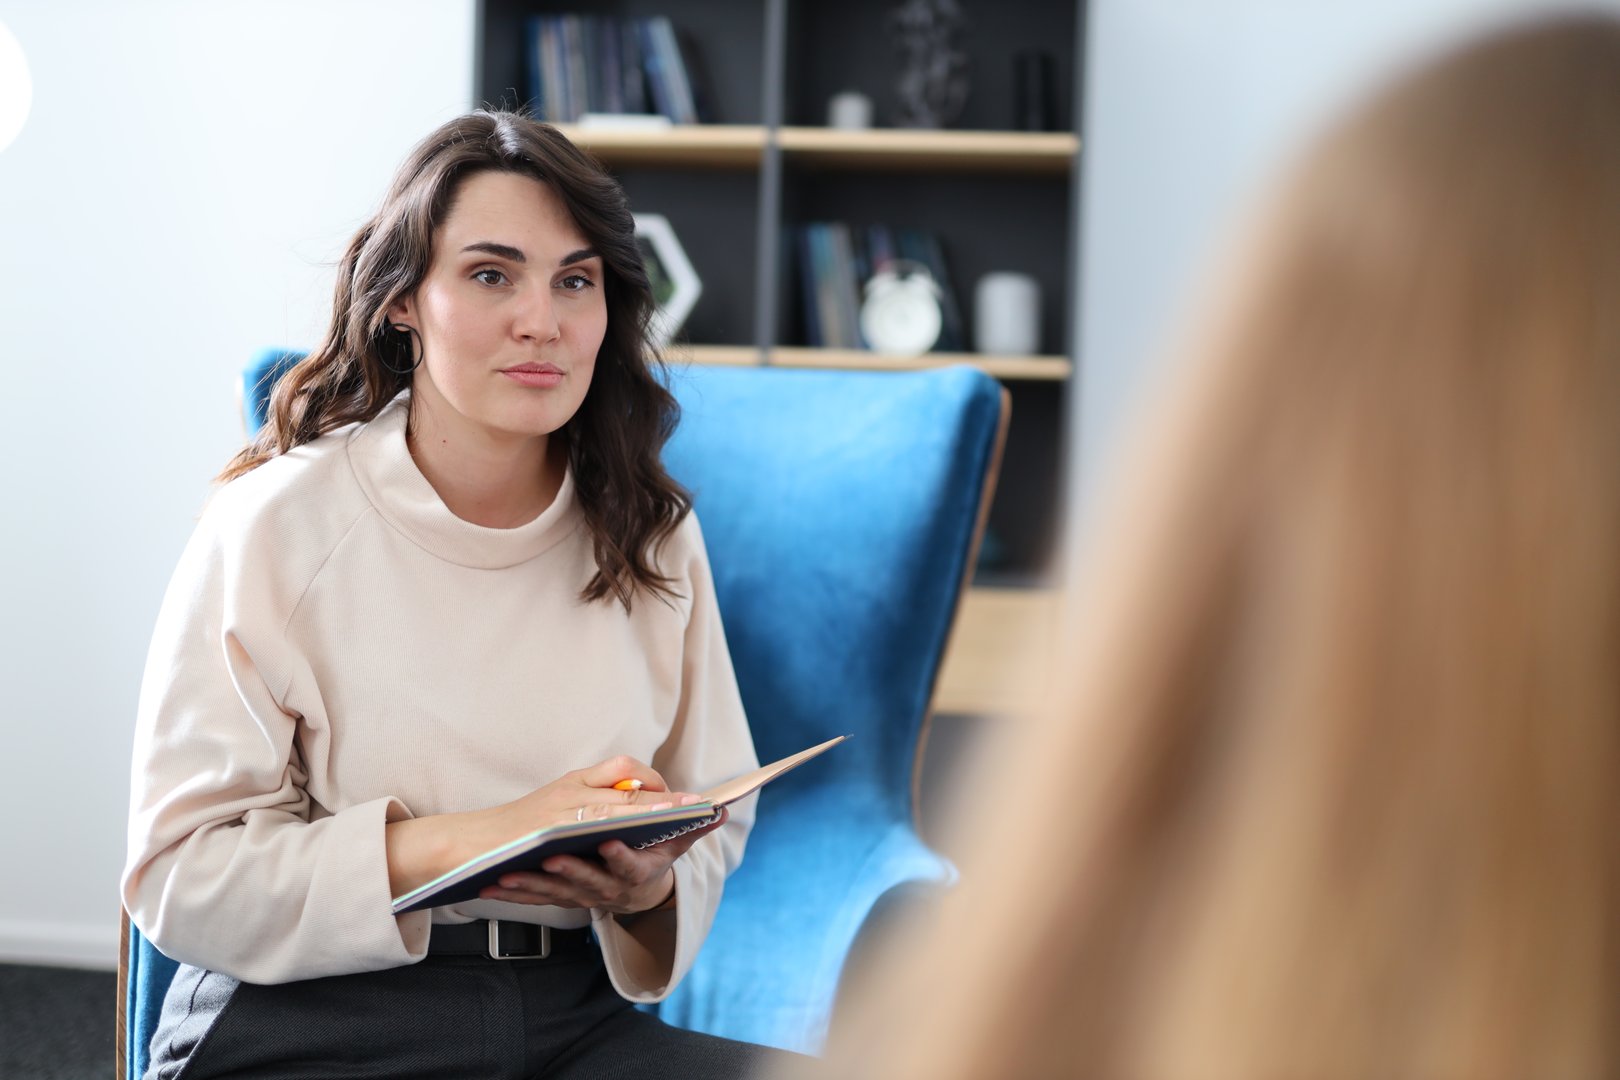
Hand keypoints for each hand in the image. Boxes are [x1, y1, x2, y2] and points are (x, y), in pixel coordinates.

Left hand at [478, 806, 728, 914]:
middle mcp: (611, 887)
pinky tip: (492, 884)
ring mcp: (583, 895)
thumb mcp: (672, 839)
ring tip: (507, 873)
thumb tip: (718, 808)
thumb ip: (688, 823)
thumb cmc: (650, 851)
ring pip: (556, 893)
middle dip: (569, 872)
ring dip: (531, 885)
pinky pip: (535, 898)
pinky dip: (514, 893)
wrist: (634, 891)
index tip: (608, 842)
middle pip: (589, 881)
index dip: (620, 855)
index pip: (631, 864)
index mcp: (638, 868)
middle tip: (549, 858)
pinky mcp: (560, 897)